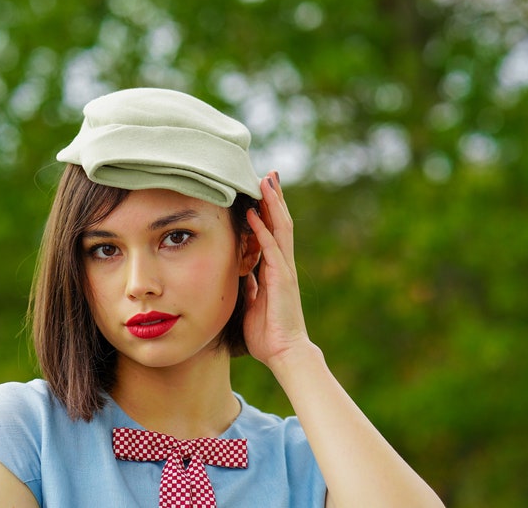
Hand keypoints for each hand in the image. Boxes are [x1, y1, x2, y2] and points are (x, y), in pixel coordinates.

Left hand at [243, 171, 309, 366]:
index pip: (273, 232)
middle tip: (268, 174)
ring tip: (265, 181)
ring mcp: (284, 270)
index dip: (268, 210)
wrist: (284, 353)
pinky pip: (271, 249)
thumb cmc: (267, 332)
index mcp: (275, 269)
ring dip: (273, 204)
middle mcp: (282, 265)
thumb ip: (251, 284)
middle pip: (280, 223)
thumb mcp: (253, 302)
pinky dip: (263, 230)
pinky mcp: (282, 280)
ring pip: (280, 229)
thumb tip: (242, 271)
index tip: (261, 189)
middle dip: (274, 198)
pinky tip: (255, 214)